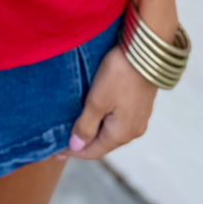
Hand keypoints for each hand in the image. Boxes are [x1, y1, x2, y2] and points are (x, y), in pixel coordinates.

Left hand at [55, 42, 159, 160]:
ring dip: (95, 130)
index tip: (56, 151)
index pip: (93, 151)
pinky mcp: (141, 104)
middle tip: (63, 139)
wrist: (147, 51)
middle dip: (84, 142)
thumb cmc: (119, 75)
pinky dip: (105, 120)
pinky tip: (95, 112)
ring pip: (112, 131)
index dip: (74, 152)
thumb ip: (86, 126)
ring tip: (77, 125)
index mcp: (121, 134)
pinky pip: (119, 119)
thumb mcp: (97, 101)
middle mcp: (133, 131)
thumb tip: (77, 147)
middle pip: (103, 143)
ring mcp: (139, 118)